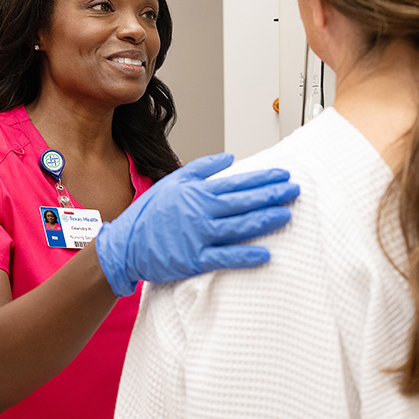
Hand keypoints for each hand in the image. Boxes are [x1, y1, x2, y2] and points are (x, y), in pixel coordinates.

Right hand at [95, 153, 299, 295]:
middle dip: (271, 195)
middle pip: (243, 203)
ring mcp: (198, 237)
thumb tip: (229, 158)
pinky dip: (245, 256)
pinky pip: (224, 258)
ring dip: (264, 220)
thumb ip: (203, 169)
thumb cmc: (149, 214)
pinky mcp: (194, 260)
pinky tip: (265, 254)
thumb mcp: (173, 182)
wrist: (124, 245)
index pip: (238, 183)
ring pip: (239, 227)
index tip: (283, 175)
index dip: (263, 179)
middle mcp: (201, 213)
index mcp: (198, 193)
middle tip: (294, 191)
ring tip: (286, 215)